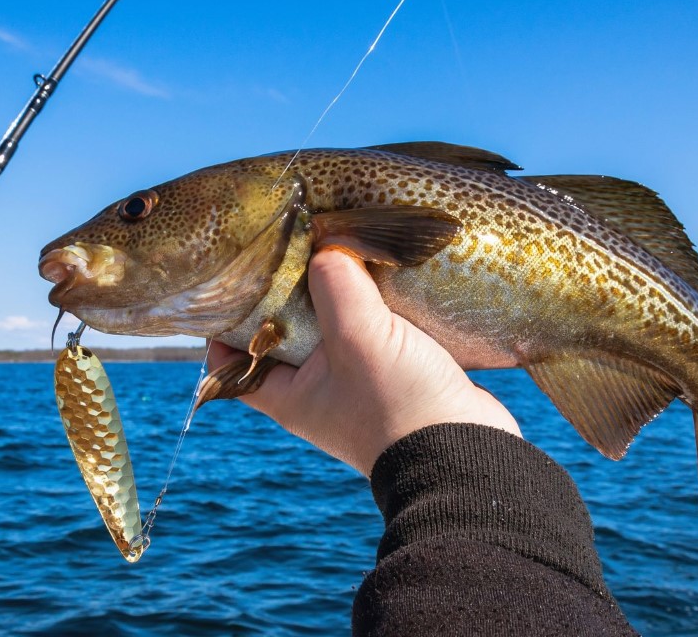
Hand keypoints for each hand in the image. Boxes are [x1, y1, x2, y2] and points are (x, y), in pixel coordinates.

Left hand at [207, 247, 520, 475]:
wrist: (470, 455)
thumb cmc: (400, 405)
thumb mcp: (358, 336)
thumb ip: (336, 286)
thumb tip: (327, 246)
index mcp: (290, 394)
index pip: (233, 358)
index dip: (227, 320)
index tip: (232, 277)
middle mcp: (318, 390)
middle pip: (288, 330)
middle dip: (292, 289)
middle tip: (294, 242)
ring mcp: (358, 382)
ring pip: (336, 324)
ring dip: (341, 290)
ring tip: (340, 243)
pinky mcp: (396, 373)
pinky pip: (376, 329)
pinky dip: (377, 302)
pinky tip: (385, 268)